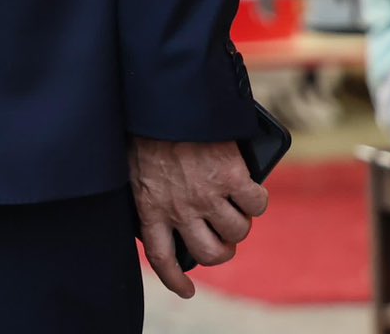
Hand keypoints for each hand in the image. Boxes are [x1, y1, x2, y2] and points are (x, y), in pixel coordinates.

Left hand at [131, 137, 266, 296]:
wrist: (164, 99)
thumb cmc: (145, 126)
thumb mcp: (133, 165)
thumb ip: (149, 191)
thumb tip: (167, 207)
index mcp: (149, 206)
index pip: (161, 257)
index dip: (175, 279)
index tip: (186, 291)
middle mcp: (179, 208)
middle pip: (210, 254)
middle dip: (222, 250)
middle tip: (223, 236)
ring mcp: (207, 195)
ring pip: (238, 232)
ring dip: (240, 222)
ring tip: (235, 205)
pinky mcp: (231, 177)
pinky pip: (256, 204)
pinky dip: (257, 199)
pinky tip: (249, 187)